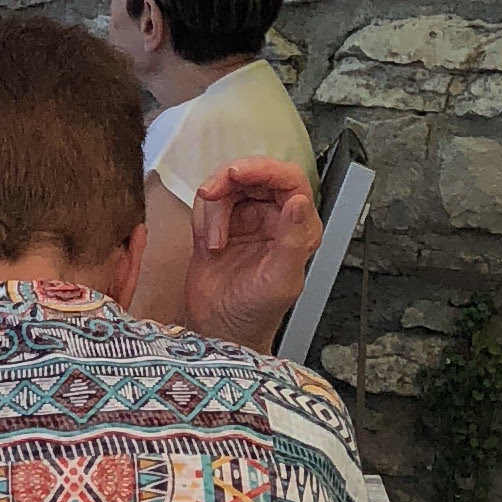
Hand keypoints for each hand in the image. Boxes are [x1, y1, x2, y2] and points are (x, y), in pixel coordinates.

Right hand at [182, 161, 323, 354]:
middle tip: (210, 194)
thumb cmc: (256, 314)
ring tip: (212, 243)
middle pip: (254, 175)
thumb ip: (292, 241)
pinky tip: (207, 246)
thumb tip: (300, 202)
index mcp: (299, 226)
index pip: (289, 179)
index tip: (236, 173)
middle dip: (228, 181)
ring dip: (213, 208)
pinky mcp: (221, 225)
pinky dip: (202, 219)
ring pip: (228, 186)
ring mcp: (247, 220)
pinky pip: (209, 203)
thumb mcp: (279, 281)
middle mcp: (275, 218)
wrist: (219, 332)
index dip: (263, 169)